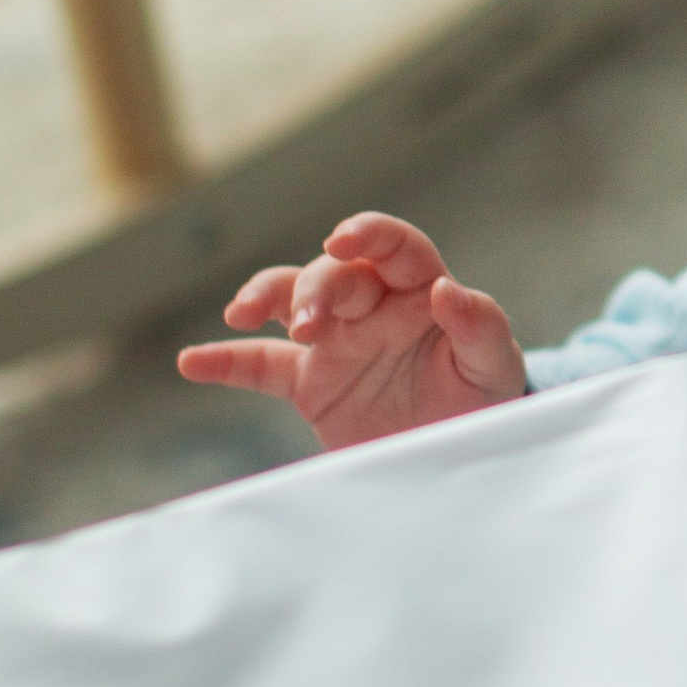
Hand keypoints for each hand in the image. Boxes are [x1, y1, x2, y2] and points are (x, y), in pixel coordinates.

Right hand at [177, 212, 526, 447]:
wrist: (459, 452)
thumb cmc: (484, 397)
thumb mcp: (495, 366)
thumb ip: (480, 326)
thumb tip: (449, 289)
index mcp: (420, 291)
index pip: (392, 246)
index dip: (368, 233)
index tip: (343, 238)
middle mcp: (373, 306)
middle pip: (334, 274)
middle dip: (316, 291)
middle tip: (310, 328)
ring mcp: (336, 341)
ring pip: (289, 298)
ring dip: (265, 298)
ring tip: (243, 316)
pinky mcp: (310, 382)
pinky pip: (260, 364)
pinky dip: (225, 361)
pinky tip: (191, 362)